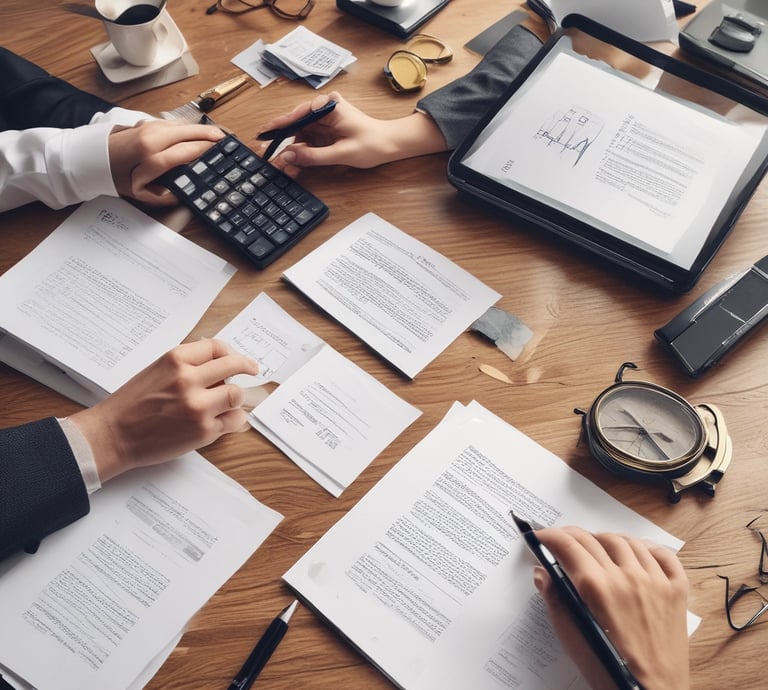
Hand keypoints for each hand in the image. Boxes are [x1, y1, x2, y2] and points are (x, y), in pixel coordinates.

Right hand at [69, 339, 258, 481]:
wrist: (113, 434)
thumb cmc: (132, 403)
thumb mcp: (157, 370)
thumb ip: (186, 364)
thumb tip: (219, 361)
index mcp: (175, 359)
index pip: (216, 347)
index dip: (231, 352)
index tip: (238, 358)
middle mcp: (188, 379)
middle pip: (233, 366)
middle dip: (247, 367)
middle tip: (253, 370)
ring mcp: (198, 406)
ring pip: (236, 394)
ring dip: (236, 398)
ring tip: (229, 402)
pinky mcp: (203, 431)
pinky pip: (233, 420)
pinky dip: (234, 419)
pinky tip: (227, 419)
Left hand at [108, 119, 224, 205]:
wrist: (91, 158)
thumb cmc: (115, 177)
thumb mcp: (141, 194)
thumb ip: (165, 196)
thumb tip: (185, 193)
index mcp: (151, 156)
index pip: (187, 151)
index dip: (206, 150)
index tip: (221, 151)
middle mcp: (152, 137)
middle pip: (188, 132)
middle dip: (209, 135)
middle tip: (227, 139)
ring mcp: (149, 126)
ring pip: (182, 124)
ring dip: (200, 128)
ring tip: (217, 134)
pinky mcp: (147, 122)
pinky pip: (173, 123)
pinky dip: (188, 126)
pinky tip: (198, 130)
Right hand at [257, 91, 447, 172]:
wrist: (391, 145)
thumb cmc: (373, 144)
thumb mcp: (342, 153)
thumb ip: (313, 155)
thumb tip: (288, 156)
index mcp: (329, 106)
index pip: (297, 114)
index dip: (278, 126)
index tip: (262, 134)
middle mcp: (324, 109)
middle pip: (296, 124)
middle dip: (282, 141)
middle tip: (265, 154)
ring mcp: (325, 119)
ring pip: (300, 134)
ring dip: (290, 150)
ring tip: (278, 164)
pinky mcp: (326, 130)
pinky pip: (308, 140)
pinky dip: (301, 152)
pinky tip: (292, 163)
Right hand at [533, 527, 689, 689]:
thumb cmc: (608, 669)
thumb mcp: (570, 637)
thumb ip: (555, 599)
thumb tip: (543, 573)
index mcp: (596, 587)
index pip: (568, 544)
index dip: (550, 535)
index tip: (541, 536)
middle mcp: (625, 577)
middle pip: (593, 538)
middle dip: (572, 535)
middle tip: (563, 541)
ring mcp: (654, 581)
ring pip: (627, 541)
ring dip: (607, 539)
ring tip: (598, 546)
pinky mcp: (676, 591)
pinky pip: (664, 556)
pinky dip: (649, 548)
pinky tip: (638, 553)